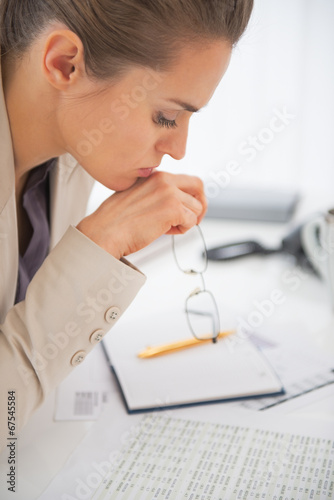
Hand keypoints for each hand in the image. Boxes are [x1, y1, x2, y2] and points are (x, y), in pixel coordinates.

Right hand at [77, 171, 206, 258]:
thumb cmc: (115, 221)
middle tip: (193, 219)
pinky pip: (192, 221)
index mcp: (155, 176)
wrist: (104, 232)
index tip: (187, 210)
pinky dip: (182, 230)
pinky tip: (164, 232)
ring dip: (186, 222)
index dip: (190, 197)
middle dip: (200, 205)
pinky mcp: (173, 208)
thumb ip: (155, 194)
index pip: (187, 180)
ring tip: (166, 228)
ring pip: (196, 208)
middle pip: (199, 187)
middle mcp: (164, 180)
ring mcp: (169, 193)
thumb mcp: (136, 197)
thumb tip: (175, 204)